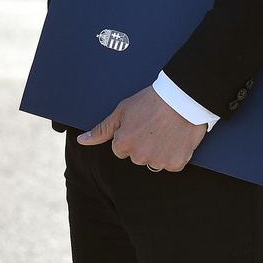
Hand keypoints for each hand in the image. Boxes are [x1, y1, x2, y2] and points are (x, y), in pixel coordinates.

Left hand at [76, 86, 207, 171]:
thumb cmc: (150, 101)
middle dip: (142, 144)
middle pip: (136, 156)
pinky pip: (171, 164)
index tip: (139, 125)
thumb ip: (101, 130)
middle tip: (152, 126)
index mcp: (123, 145)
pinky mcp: (176, 164)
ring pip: (154, 161)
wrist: (181, 98)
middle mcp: (139, 157)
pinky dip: (174, 154)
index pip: (119, 149)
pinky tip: (175, 138)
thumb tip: (81, 141)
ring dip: (158, 150)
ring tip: (165, 130)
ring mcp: (158, 162)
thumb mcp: (121, 112)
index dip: (128, 136)